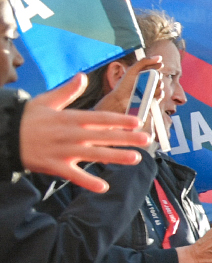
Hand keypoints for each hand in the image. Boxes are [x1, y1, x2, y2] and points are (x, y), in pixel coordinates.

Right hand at [19, 76, 149, 190]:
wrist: (3, 134)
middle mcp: (70, 134)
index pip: (100, 118)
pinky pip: (75, 175)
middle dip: (126, 138)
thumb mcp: (46, 100)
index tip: (137, 121)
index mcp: (70, 118)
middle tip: (146, 140)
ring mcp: (63, 151)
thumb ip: (67, 91)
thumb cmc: (26, 117)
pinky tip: (104, 187)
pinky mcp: (55, 165)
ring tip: (135, 159)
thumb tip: (82, 76)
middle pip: (103, 136)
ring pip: (94, 155)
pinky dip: (88, 181)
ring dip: (115, 157)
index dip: (120, 120)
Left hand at [95, 55, 165, 114]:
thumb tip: (159, 57)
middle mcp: (147, 81)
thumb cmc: (124, 85)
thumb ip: (144, 62)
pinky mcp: (153, 99)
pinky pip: (161, 94)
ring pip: (161, 84)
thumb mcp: (132, 70)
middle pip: (159, 75)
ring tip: (147, 87)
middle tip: (149, 78)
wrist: (121, 100)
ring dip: (156, 84)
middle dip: (157, 75)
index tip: (160, 65)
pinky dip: (158, 93)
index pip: (154, 67)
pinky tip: (152, 93)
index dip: (157, 65)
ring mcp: (150, 90)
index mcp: (142, 73)